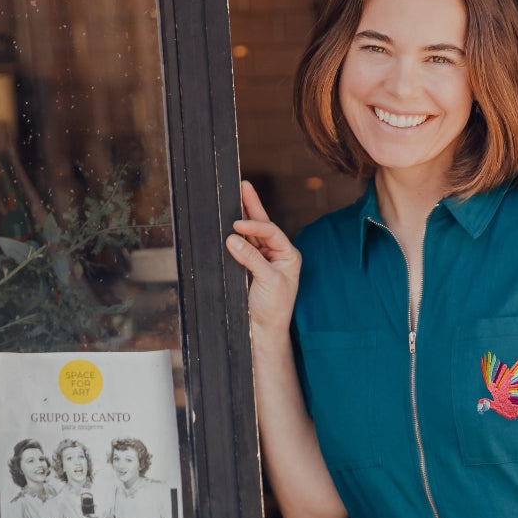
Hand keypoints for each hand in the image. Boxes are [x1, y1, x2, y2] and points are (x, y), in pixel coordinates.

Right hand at [225, 180, 300, 335]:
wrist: (264, 332)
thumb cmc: (274, 310)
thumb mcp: (268, 282)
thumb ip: (252, 259)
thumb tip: (232, 239)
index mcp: (288, 256)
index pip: (271, 232)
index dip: (255, 225)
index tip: (237, 225)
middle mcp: (277, 255)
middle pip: (263, 226)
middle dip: (252, 206)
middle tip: (243, 185)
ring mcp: (262, 260)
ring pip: (250, 234)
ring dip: (241, 217)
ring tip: (234, 195)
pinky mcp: (249, 267)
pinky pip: (241, 246)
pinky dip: (234, 235)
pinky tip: (228, 221)